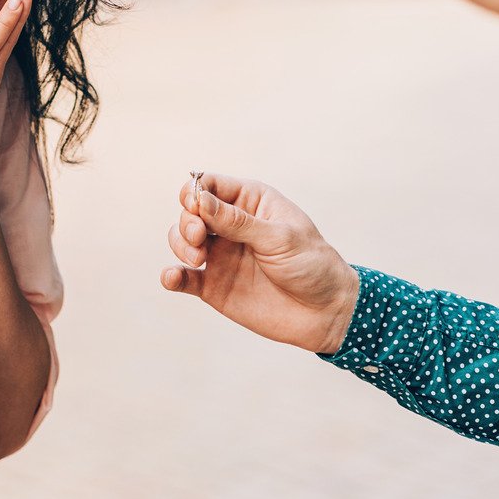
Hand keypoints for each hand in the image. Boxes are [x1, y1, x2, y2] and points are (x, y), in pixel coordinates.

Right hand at [161, 172, 359, 354]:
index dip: (196, 192)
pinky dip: (172, 276)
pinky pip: (183, 278)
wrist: (327, 313)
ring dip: (180, 243)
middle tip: (200, 238)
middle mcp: (230, 226)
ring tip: (197, 258)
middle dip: (187, 221)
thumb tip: (200, 199)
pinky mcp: (214, 286)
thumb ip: (238, 222)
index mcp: (250, 203)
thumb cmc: (312, 266)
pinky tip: (172, 277)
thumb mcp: (280, 238)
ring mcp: (221, 255)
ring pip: (181, 239)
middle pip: (190, 211)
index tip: (196, 206)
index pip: (210, 185)